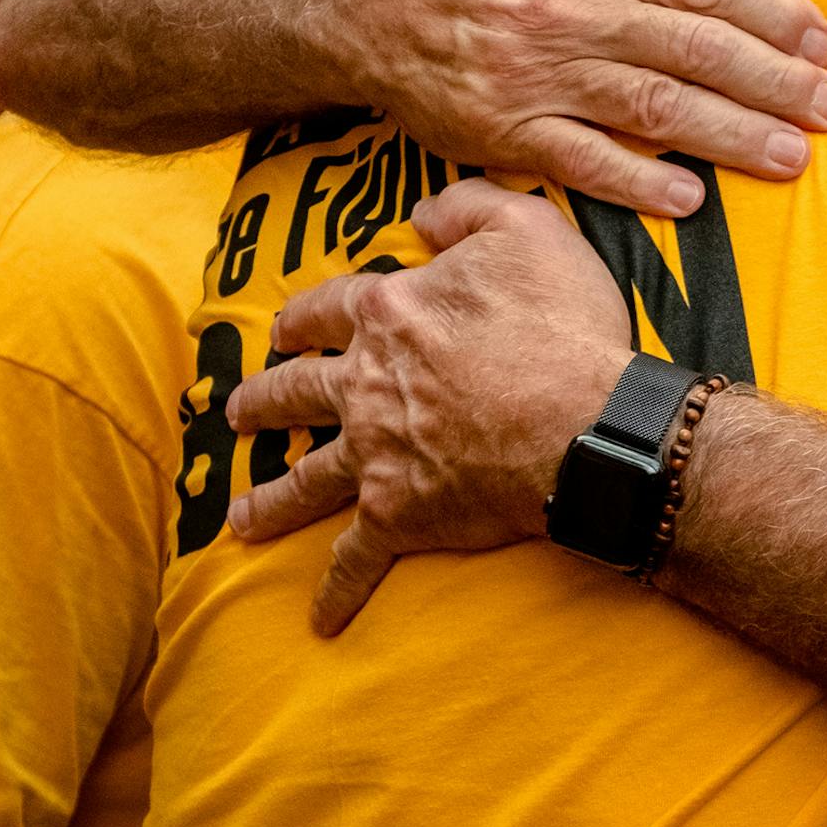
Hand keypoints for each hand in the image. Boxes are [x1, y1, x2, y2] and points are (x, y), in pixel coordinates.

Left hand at [224, 181, 634, 633]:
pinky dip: (337, 588)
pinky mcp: (400, 514)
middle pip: (298, 392)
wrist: (588, 423)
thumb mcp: (525, 226)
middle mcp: (366, 383)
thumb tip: (421, 211)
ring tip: (241, 517)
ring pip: (305, 477)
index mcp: (390, 313)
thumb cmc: (562, 323)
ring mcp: (376, 453)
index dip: (304, 318)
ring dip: (271, 498)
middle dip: (263, 402)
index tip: (283, 329)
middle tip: (238, 412)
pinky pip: (357, 557)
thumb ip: (466, 208)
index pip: (329, 310)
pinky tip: (320, 618)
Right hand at [346, 0, 826, 216]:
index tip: (821, 37)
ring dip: (730, 136)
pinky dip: (637, 183)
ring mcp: (536, 76)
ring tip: (792, 154)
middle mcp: (568, 12)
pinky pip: (580, 163)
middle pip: (690, 50)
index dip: (766, 10)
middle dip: (770, 81)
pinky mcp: (503, 131)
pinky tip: (690, 198)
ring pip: (651, 111)